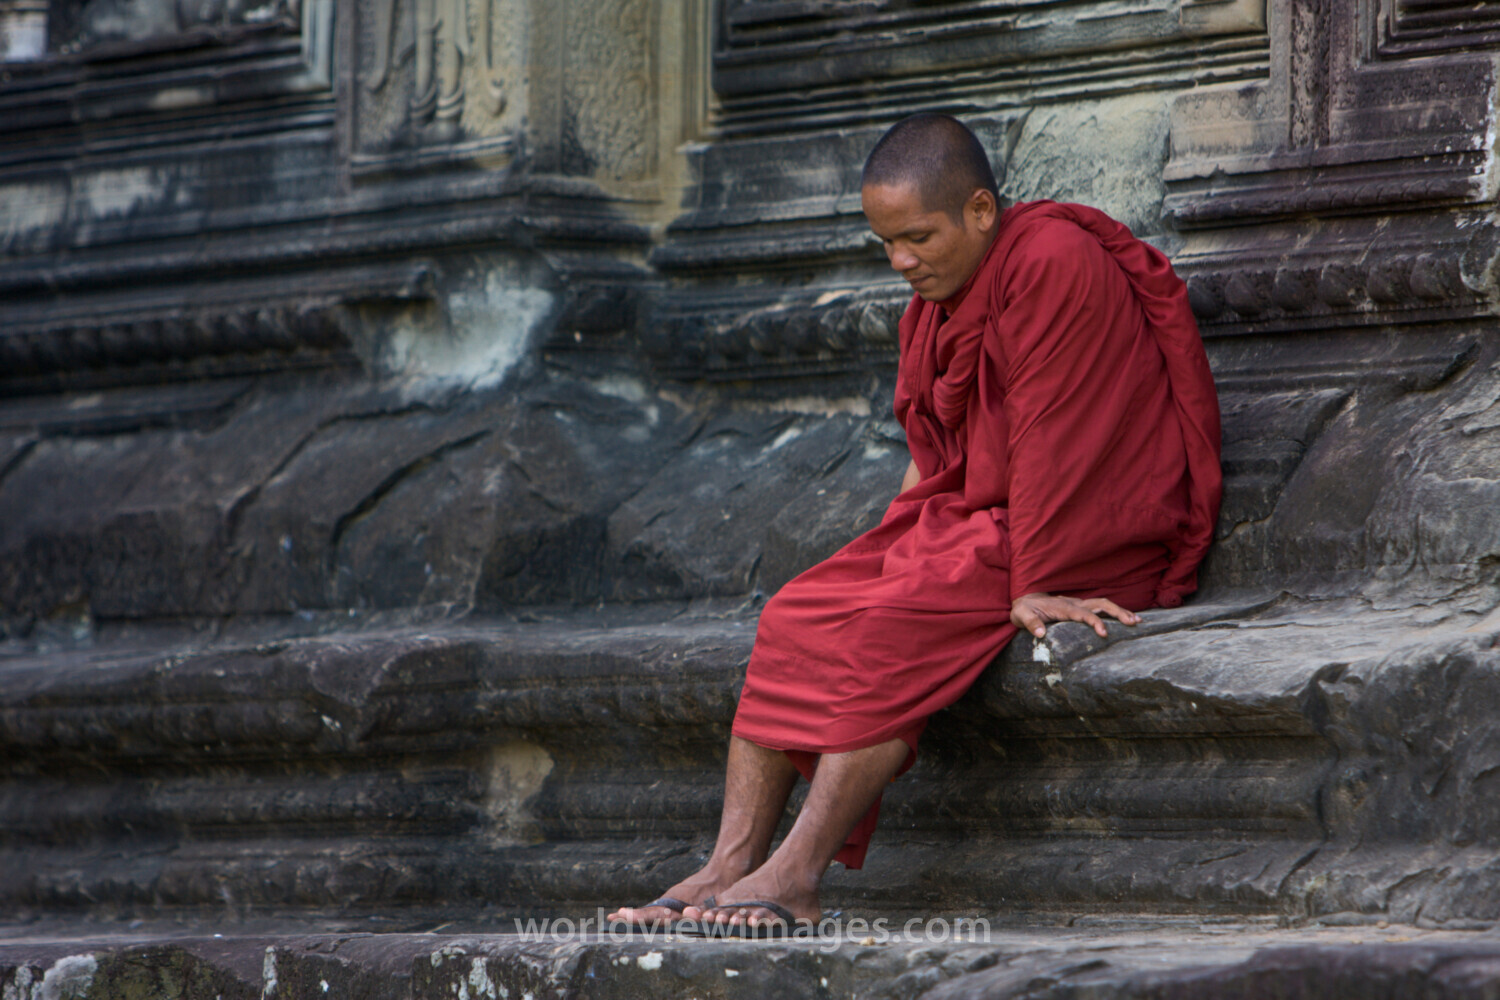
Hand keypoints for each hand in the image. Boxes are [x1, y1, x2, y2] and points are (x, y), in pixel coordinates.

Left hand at [1010, 592, 1139, 638]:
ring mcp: (1078, 604)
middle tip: (1134, 623)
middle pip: (1099, 604)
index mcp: (1062, 606)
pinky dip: (1114, 611)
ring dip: (1120, 611)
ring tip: (1137, 621)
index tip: (1104, 633)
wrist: (1025, 600)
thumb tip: (1042, 634)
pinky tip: (1127, 619)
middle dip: (1117, 612)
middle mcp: (1073, 603)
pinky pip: (1100, 607)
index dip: (1093, 622)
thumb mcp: (1021, 616)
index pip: (1082, 614)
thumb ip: (1031, 623)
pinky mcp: (1080, 607)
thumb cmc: (1023, 610)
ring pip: (1103, 604)